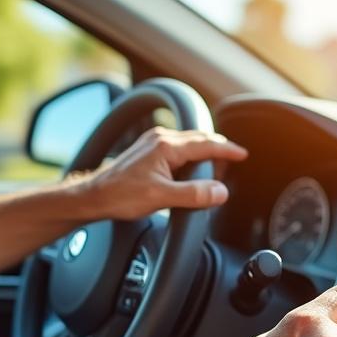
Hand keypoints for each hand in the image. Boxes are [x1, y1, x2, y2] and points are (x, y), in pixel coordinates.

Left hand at [79, 127, 247, 219]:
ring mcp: (152, 143)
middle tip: (230, 166)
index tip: (242, 155)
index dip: (227, 150)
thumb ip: (194, 195)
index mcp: (166, 146)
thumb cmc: (120, 195)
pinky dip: (190, 158)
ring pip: (188, 144)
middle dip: (217, 151)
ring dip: (203, 155)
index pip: (207, 144)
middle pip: (199, 140)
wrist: (93, 196)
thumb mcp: (161, 198)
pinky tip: (189, 173)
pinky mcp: (147, 151)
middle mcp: (160, 138)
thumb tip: (220, 192)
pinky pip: (177, 149)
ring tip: (211, 174)